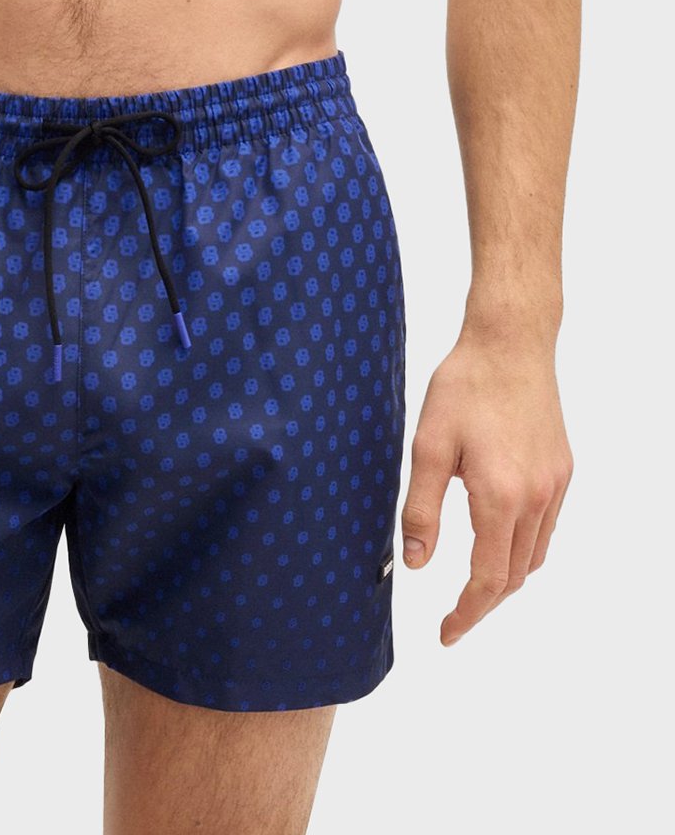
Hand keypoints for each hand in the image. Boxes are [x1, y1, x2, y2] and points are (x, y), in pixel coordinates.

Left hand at [401, 330, 572, 644]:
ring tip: (473, 586)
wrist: (510, 344)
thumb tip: (416, 564)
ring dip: (506, 579)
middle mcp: (536, 498)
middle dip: (484, 604)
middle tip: (453, 619)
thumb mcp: (428, 446)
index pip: (488, 580)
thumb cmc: (464, 387)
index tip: (446, 634)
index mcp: (499, 497)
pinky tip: (498, 540)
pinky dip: (524, 548)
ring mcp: (555, 484)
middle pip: (515, 577)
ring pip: (535, 556)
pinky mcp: (562, 469)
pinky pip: (546, 527)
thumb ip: (420, 509)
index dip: (466, 614)